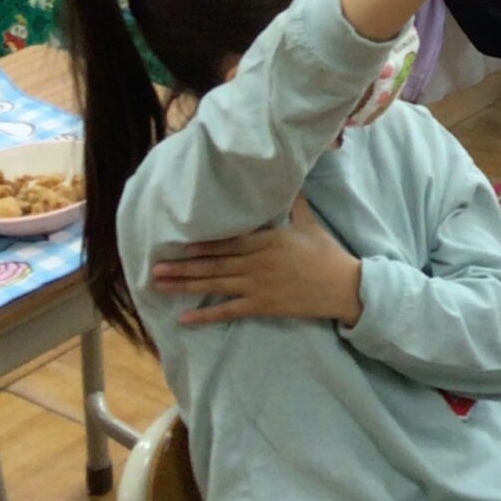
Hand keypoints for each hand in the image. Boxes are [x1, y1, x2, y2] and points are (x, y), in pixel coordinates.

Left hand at [152, 198, 363, 326]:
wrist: (344, 287)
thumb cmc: (328, 254)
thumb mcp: (310, 226)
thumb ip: (295, 206)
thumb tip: (291, 182)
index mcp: (269, 241)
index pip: (229, 242)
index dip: (204, 245)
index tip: (180, 246)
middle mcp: (258, 263)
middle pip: (214, 264)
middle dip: (183, 266)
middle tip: (156, 269)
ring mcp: (258, 286)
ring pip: (215, 284)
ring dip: (185, 285)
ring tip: (161, 286)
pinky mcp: (262, 306)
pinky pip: (228, 311)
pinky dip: (205, 315)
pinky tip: (184, 318)